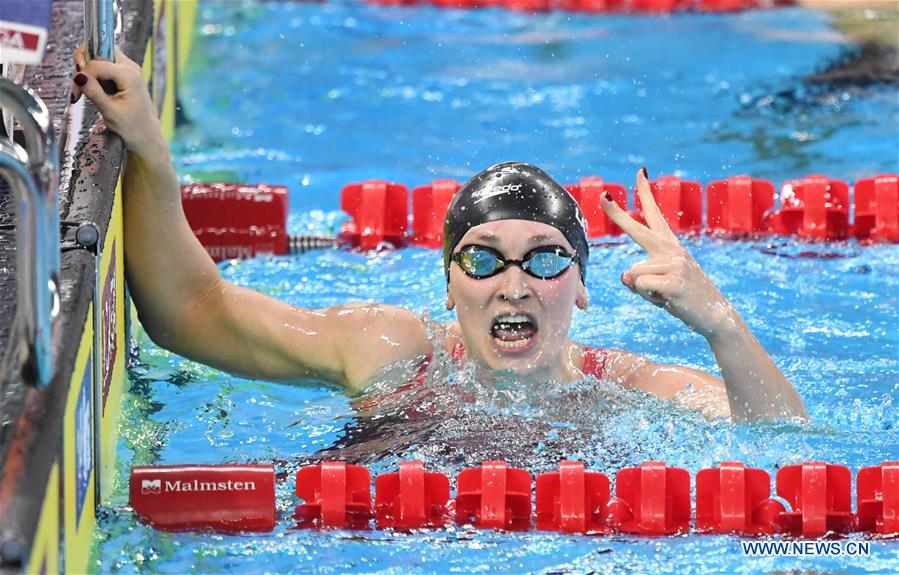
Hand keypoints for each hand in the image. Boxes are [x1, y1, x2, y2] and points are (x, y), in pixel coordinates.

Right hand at [70, 45, 162, 155]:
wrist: (146, 136)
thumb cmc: (132, 128)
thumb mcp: (110, 113)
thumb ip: (94, 92)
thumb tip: (78, 75)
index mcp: (129, 76)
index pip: (96, 63)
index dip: (82, 76)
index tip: (76, 95)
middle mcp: (130, 67)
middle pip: (97, 49)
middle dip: (83, 65)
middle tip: (78, 87)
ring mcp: (128, 68)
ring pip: (98, 55)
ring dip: (86, 70)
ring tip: (84, 91)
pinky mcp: (123, 72)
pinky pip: (102, 64)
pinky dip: (93, 74)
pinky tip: (92, 90)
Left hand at [600, 168, 735, 339]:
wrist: (714, 315)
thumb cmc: (682, 298)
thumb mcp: (657, 285)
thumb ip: (637, 278)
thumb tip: (625, 275)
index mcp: (669, 245)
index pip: (655, 214)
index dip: (646, 192)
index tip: (640, 172)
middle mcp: (671, 249)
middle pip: (637, 230)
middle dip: (617, 214)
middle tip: (603, 196)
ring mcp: (674, 264)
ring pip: (633, 274)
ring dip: (643, 291)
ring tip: (664, 295)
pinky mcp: (674, 281)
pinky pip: (641, 287)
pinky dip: (649, 298)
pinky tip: (668, 301)